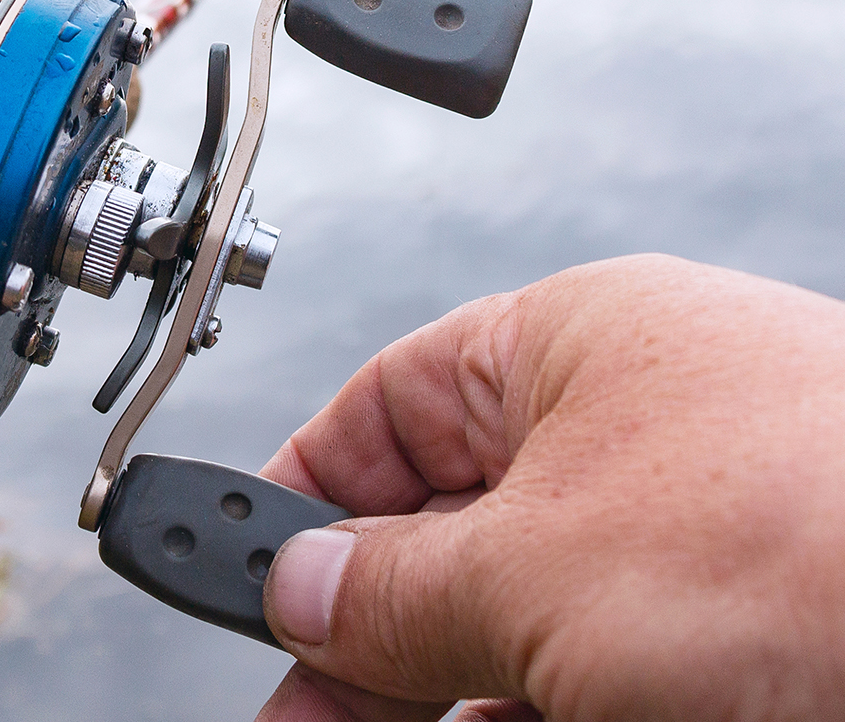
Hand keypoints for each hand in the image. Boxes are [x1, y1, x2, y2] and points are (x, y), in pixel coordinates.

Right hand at [255, 254, 844, 721]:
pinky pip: (596, 673)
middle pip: (444, 532)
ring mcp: (695, 539)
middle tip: (296, 712)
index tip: (247, 578)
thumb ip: (392, 585)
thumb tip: (296, 587)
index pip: (388, 407)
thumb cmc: (824, 536)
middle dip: (362, 630)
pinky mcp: (742, 629)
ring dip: (437, 693)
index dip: (304, 494)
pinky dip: (524, 713)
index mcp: (572, 350)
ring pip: (517, 621)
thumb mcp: (537, 572)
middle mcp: (634, 433)